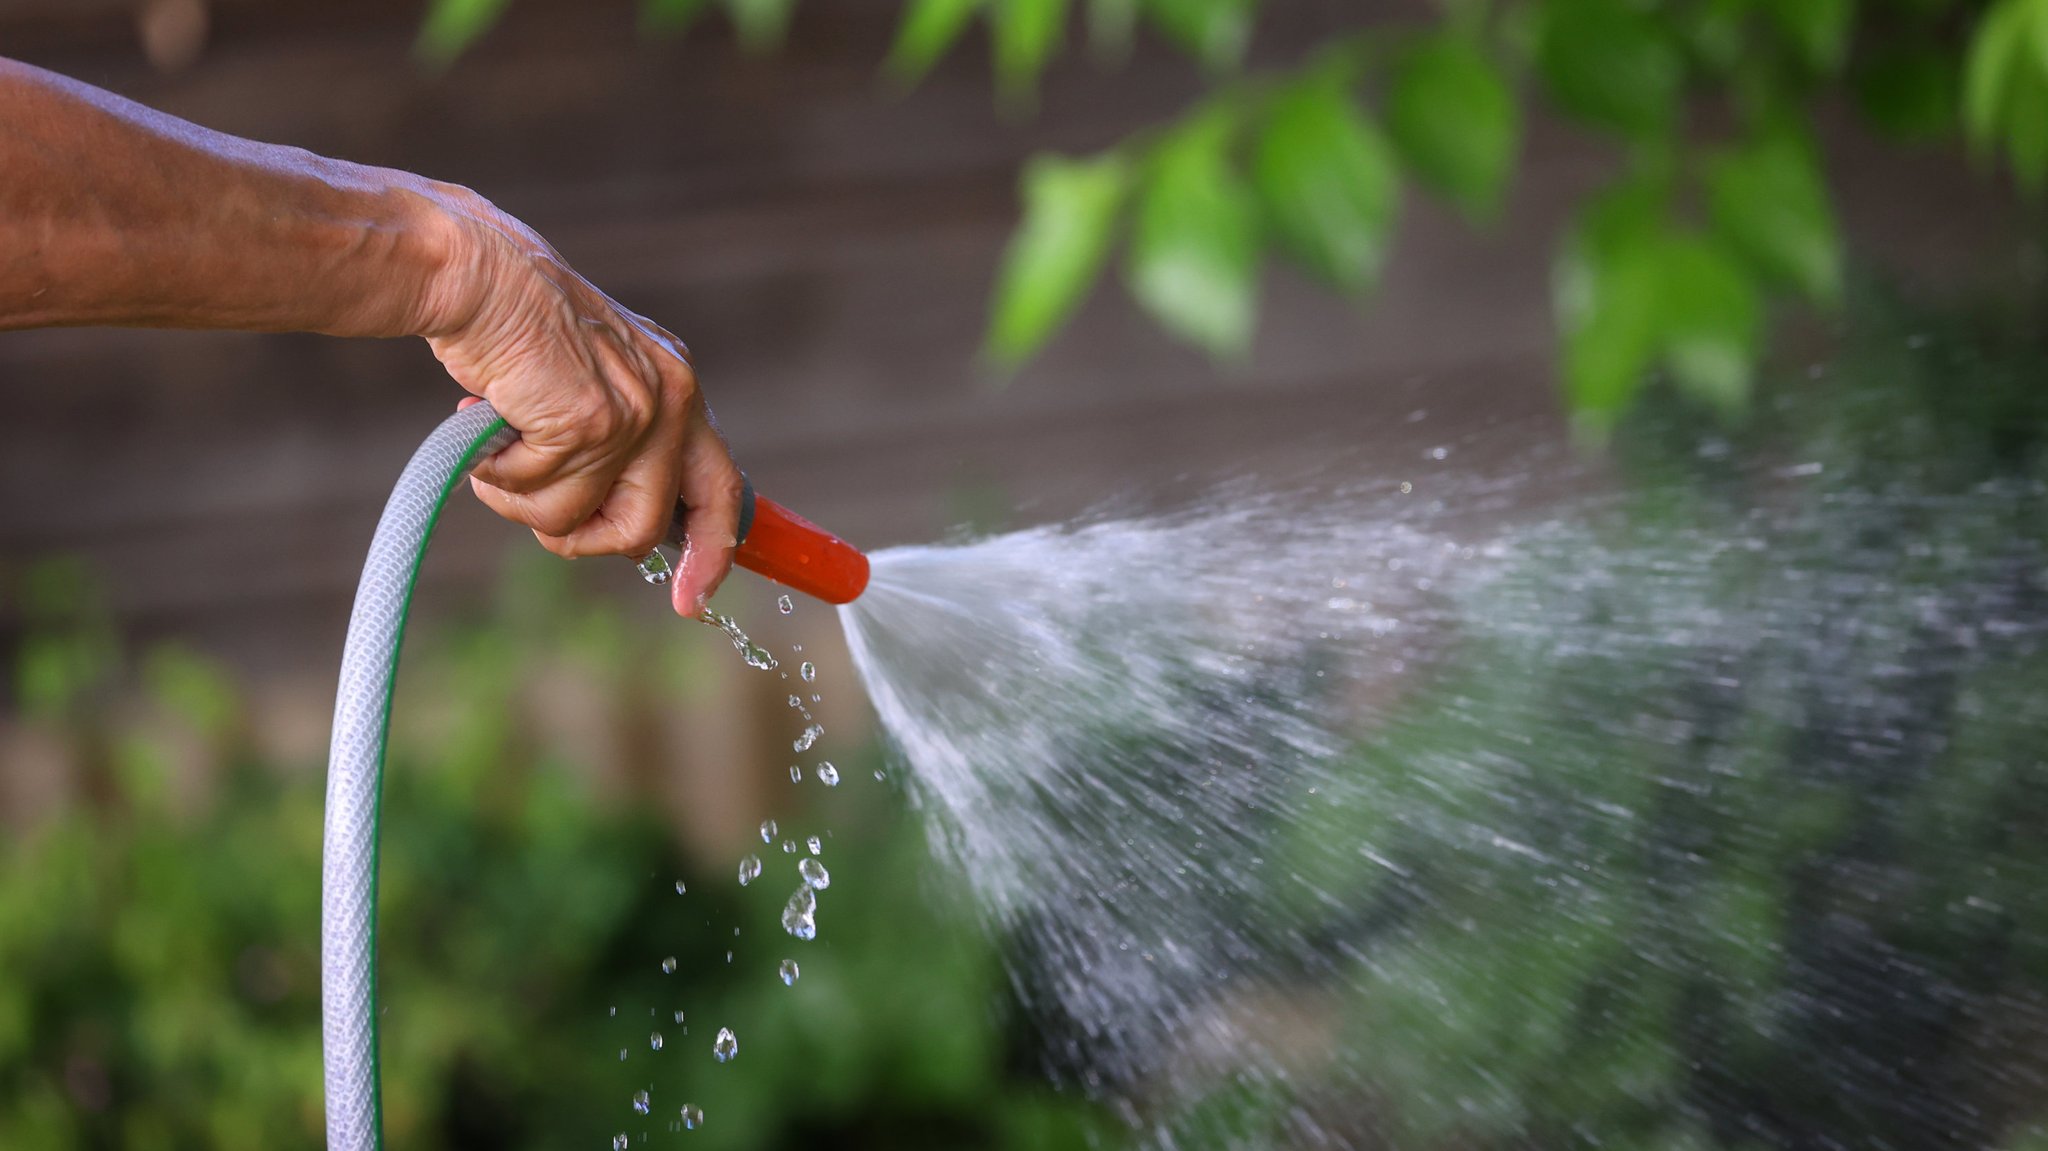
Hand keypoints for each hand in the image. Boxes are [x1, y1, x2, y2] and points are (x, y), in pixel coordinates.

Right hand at [420, 190, 740, 614]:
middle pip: (644, 529)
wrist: (477, 274)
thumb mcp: (586, 380)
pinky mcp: (591, 426)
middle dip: (582, 538)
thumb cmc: (514, 326)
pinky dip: (498, 473)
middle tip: (538, 513)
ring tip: (498, 443)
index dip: (710, 552)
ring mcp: (636, 415)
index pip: (718, 489)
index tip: (692, 600)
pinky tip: (490, 421)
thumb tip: (605, 516)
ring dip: (521, 499)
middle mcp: (673, 399)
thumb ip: (612, 441)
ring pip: (576, 520)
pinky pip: (538, 496)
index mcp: (677, 386)